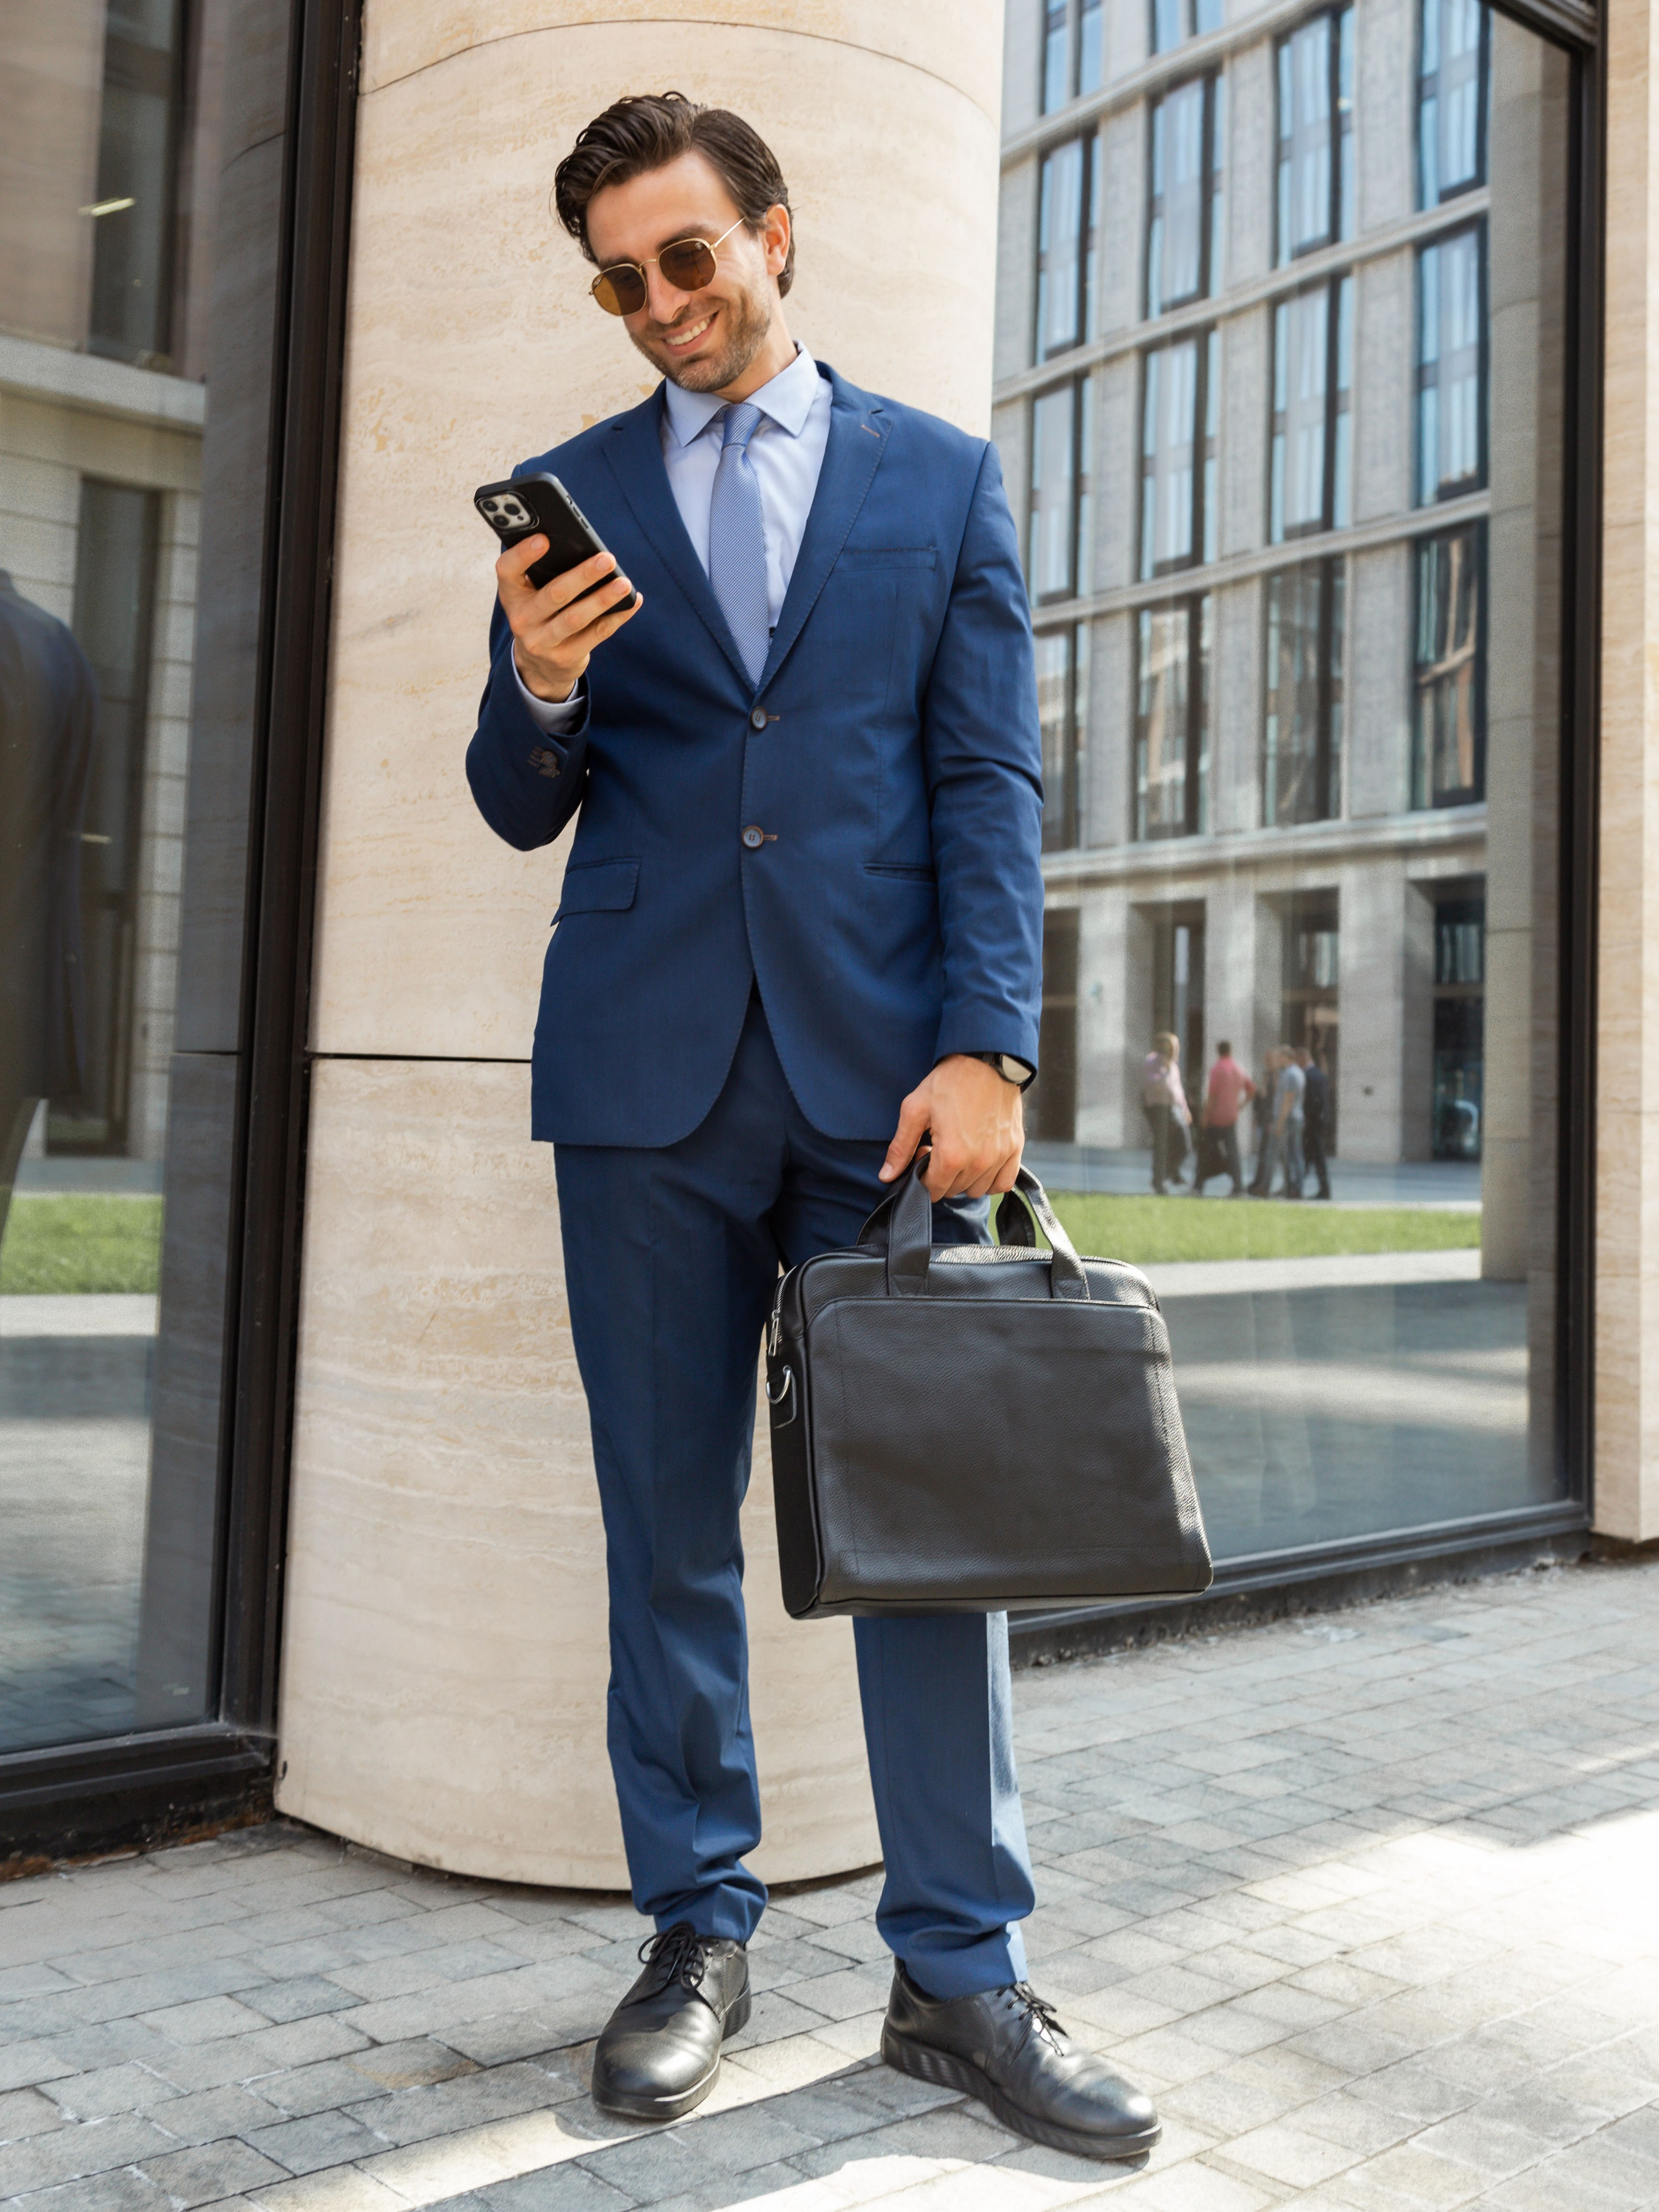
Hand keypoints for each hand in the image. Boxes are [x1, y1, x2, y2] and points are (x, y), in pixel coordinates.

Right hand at [496, 534, 641, 701]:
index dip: (523, 554)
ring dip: (603, 599)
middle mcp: (521, 619)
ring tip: (624, 584)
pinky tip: (631, 602)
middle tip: (607, 559)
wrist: (539, 665)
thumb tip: (585, 550)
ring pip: (576, 618)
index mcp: (511, 594)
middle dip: (583, 575)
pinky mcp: (565, 658)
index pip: (507, 570)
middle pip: (554, 594)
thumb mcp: (531, 595)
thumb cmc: (540, 614)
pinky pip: (596, 634)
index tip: (544, 539)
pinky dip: (616, 617)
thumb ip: (544, 573)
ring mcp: (542, 642)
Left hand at [880, 1055, 1024, 1200]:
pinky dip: (990, 1180)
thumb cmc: (950, 1081)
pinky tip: (980, 1163)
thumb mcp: (916, 1109)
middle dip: (941, 1176)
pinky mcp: (1015, 1149)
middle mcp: (979, 1162)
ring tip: (959, 1152)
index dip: (922, 1176)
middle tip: (939, 1148)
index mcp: (952, 1155)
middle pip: (953, 1191)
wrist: (986, 1060)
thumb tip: (887, 1175)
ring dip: (964, 1179)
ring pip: (977, 1190)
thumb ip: (900, 1147)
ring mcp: (1000, 1157)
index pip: (932, 1190)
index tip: (923, 1154)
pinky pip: (1003, 1183)